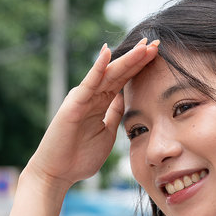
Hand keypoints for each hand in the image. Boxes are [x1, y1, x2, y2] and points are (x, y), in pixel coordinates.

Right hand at [28, 37, 158, 190]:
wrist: (57, 173)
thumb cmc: (79, 157)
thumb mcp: (107, 133)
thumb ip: (115, 114)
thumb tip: (126, 100)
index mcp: (102, 102)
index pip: (124, 79)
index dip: (140, 66)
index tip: (158, 54)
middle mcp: (92, 95)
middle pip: (119, 72)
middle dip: (138, 58)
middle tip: (156, 42)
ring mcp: (83, 98)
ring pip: (108, 74)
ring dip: (126, 59)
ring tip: (143, 46)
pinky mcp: (74, 104)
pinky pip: (89, 83)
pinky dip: (98, 67)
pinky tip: (107, 52)